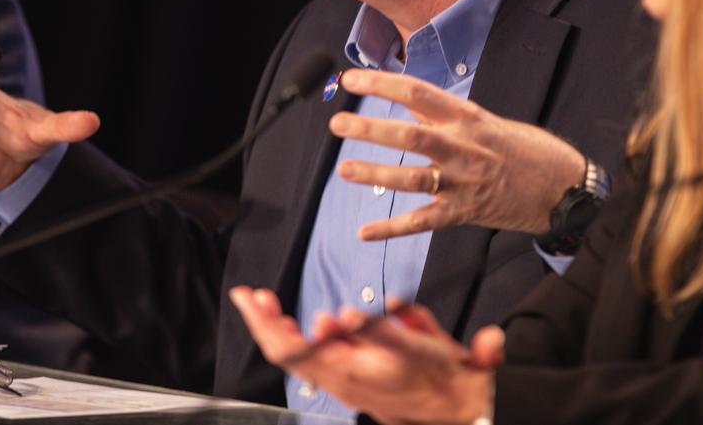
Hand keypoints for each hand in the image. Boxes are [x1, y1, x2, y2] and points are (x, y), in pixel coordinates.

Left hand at [230, 286, 498, 424]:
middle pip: (286, 352)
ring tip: (262, 301)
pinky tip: (291, 320)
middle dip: (264, 322)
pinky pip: (310, 359)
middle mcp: (338, 379)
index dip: (270, 325)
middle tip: (249, 295)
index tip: (254, 297)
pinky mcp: (348, 379)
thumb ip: (380, 330)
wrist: (454, 407)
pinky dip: (295, 336)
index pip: (293, 350)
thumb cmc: (436, 374)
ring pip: (295, 356)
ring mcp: (341, 381)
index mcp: (349, 371)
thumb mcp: (416, 346)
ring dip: (275, 327)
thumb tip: (347, 314)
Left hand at [330, 68, 586, 237]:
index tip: (351, 79)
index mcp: (469, 118)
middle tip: (338, 124)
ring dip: (375, 174)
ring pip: (413, 178)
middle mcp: (465, 148)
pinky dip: (392, 229)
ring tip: (344, 170)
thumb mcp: (489, 122)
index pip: (419, 94)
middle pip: (410, 136)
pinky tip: (364, 233)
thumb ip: (448, 117)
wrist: (566, 188)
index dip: (382, 84)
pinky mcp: (466, 213)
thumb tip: (410, 104)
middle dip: (370, 129)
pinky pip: (424, 221)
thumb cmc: (528, 150)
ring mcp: (465, 182)